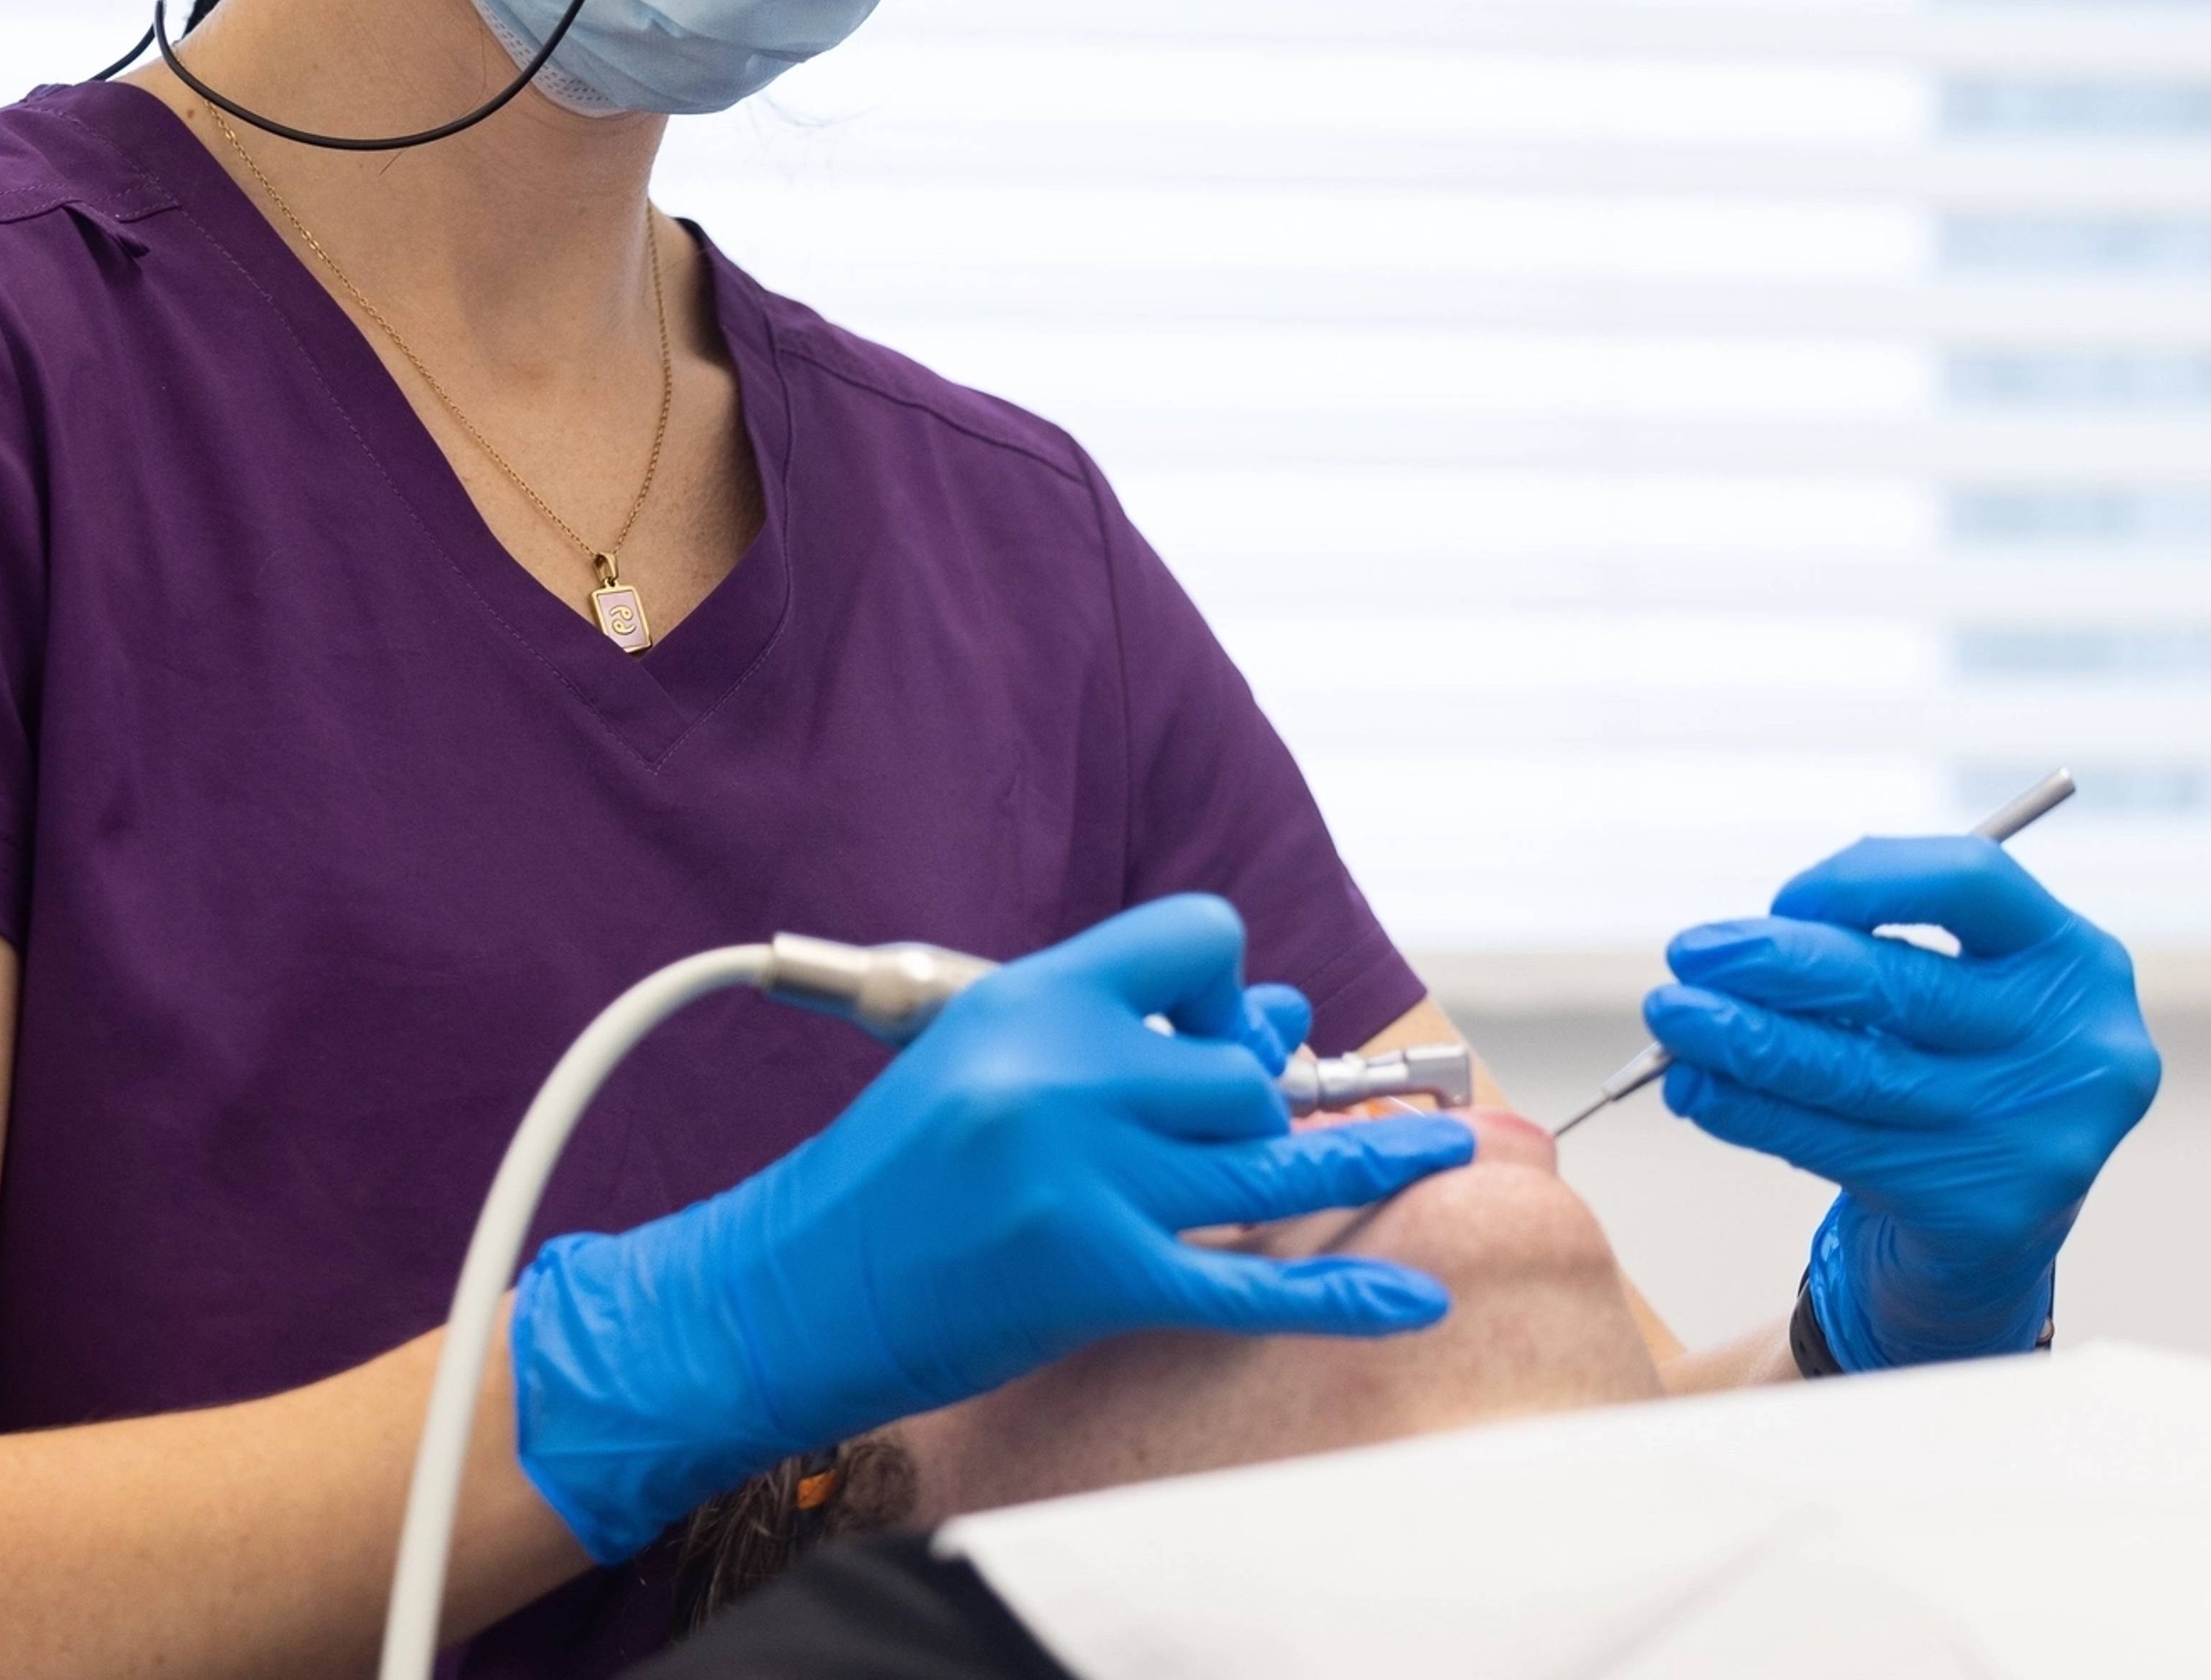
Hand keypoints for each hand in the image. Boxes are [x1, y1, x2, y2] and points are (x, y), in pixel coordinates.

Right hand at [510, 895, 1474, 1558]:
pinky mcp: (1097, 1277)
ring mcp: (1083, 1177)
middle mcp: (1062, 1072)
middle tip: (1254, 1124)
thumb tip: (1275, 1020)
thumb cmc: (885, 1178)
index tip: (1218, 1022)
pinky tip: (1414, 1296)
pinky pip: (1252, 1280)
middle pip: (1238, 1064)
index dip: (1225, 980)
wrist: (787, 1287)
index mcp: (1027, 999)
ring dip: (1366, 1155)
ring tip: (1446, 1143)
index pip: (1190, 937)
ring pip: (1262, 1151)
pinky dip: (1344, 1295)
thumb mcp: (981, 1065)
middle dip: (1261, 1097)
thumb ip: (1110, 1036)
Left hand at [1643, 837, 2159, 1369]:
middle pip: (1899, 984)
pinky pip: (1837, 1146)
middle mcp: (2074, 1047)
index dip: (1863, 879)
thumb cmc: (1951, 1059)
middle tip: (1688, 953)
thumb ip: (1867, 944)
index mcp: (2071, 958)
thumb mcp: (1946, 984)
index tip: (1784, 899)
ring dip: (1742, 1040)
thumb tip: (1731, 949)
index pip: (1970, 879)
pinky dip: (1750, 1112)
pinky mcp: (1983, 1212)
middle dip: (1773, 965)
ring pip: (1856, 1073)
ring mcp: (2038, 1137)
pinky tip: (1696, 1089)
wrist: (1998, 1215)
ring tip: (1671, 1017)